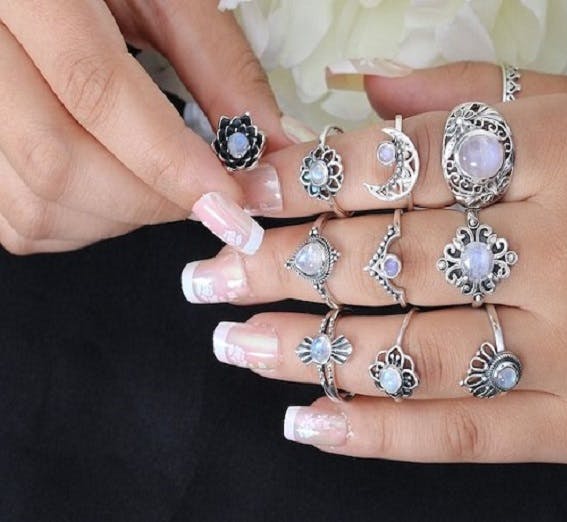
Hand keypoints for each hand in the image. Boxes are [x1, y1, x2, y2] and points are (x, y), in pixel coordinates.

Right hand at [0, 0, 310, 254]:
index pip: (94, 92)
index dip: (169, 161)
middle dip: (150, 200)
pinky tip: (117, 194)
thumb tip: (275, 143)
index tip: (229, 201)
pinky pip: (11, 218)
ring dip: (117, 220)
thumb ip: (220, 66)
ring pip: (30, 201)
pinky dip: (79, 225)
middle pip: (56, 160)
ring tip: (164, 190)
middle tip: (208, 197)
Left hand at [184, 62, 566, 461]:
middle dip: (276, 266)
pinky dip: (377, 431)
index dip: (297, 180)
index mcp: (559, 151)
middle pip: (386, 259)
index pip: (394, 166)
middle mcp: (566, 245)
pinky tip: (309, 422)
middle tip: (205, 275)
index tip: (233, 194)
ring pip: (412, 349)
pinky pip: (462, 429)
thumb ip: (468, 94)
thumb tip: (359, 86)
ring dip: (303, 348)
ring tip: (233, 341)